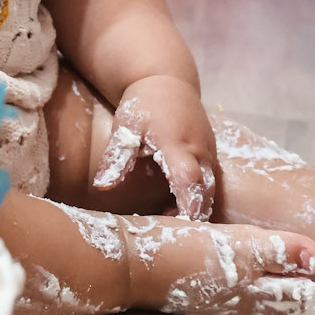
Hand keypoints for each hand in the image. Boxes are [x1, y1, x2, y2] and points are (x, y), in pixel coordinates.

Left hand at [93, 74, 217, 220]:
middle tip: (173, 235)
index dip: (188, 204)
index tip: (183, 226)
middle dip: (195, 215)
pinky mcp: (211, 154)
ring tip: (172, 223)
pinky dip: (199, 196)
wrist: (167, 79)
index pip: (188, 179)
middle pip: (206, 191)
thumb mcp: (127, 126)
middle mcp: (201, 151)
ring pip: (211, 188)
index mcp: (179, 145)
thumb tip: (102, 186)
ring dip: (197, 208)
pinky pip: (210, 180)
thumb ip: (118, 156)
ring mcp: (210, 152)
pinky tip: (179, 208)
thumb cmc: (144, 104)